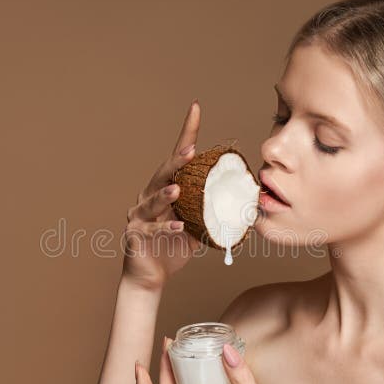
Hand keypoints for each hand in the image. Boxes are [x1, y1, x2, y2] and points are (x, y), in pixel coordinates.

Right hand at [121, 100, 203, 289]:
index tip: (196, 108)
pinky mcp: (135, 234)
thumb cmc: (173, 246)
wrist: (150, 275)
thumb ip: (212, 209)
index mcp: (165, 188)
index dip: (187, 133)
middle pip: (162, 174)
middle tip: (191, 152)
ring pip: (152, 200)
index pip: (177, 157)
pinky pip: (151, 228)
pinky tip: (177, 225)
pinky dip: (164, 226)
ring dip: (165, 194)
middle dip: (176, 162)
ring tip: (178, 190)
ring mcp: (138, 214)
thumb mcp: (197, 225)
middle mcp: (148, 196)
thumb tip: (248, 201)